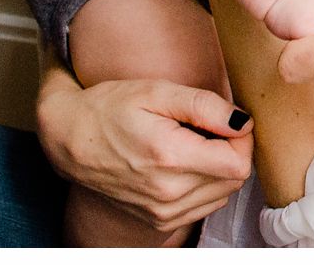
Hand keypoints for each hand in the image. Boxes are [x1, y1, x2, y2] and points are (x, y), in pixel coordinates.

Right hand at [35, 70, 253, 233]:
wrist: (70, 140)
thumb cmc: (111, 109)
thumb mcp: (157, 92)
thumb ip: (204, 106)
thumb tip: (243, 122)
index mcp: (170, 158)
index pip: (239, 162)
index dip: (242, 138)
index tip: (226, 120)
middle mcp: (168, 194)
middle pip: (234, 180)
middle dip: (232, 151)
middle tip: (208, 128)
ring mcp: (162, 213)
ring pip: (222, 194)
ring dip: (219, 170)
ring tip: (192, 144)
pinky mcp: (158, 222)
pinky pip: (203, 206)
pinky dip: (204, 185)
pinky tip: (183, 164)